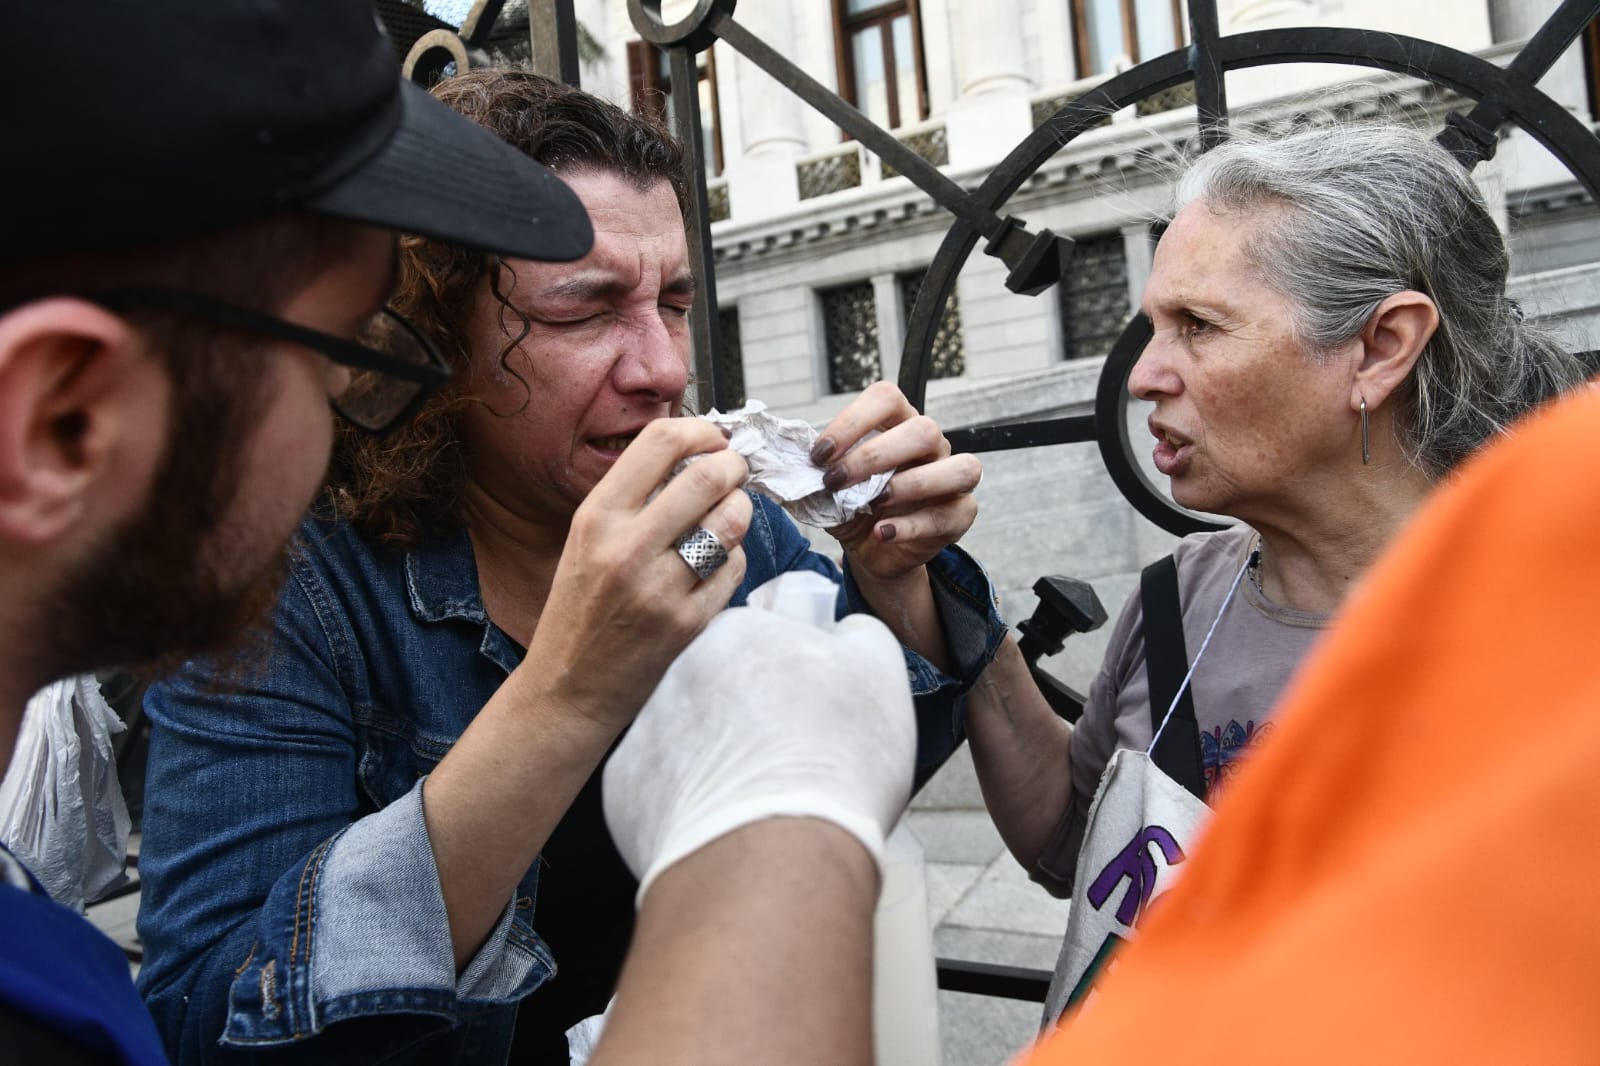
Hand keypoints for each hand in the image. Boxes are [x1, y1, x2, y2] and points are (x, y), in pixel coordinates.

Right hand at [521, 417, 751, 734]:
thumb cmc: (580, 608)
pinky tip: (714, 568)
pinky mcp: (686, 623)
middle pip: (708, 476)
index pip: (660, 442)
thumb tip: (697, 454)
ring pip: (731, 520)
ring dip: (740, 511)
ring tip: (727, 519)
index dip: (700, 431)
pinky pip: (734, 569)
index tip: (714, 440)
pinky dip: (733, 560)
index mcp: (596, 516)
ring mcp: (658, 588)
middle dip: (735, 467)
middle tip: (736, 474)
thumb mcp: (587, 540)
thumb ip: (633, 498)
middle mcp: (625, 547)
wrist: (566, 689)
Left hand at [602, 596, 916, 900]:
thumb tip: (846, 632)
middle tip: (790, 756)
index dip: (792, 674)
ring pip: (688, 738)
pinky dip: (688, 805)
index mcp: (737, 633)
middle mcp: (677, 673)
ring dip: (717, 758)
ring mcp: (643, 731)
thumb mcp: (879, 673)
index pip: (761, 637)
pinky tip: (726, 823)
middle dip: (749, 715)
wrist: (775, 858)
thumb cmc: (833, 762)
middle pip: (719, 687)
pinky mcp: (624, 791)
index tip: (809, 708)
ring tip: (761, 797)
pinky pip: (662, 789)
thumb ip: (859, 635)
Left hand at [811, 381, 981, 583]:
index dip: (852, 422)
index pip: (886, 398)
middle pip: (923, 430)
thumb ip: (812, 470)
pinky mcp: (960, 514)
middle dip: (874, 456)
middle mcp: (931, 445)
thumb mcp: (828, 486)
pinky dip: (912, 525)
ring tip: (872, 502)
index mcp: (898, 423)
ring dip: (911, 484)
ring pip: (959, 468)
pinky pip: (951, 514)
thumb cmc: (853, 506)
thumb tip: (780, 461)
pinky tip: (882, 532)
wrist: (871, 549)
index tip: (819, 454)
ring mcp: (952, 479)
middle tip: (836, 481)